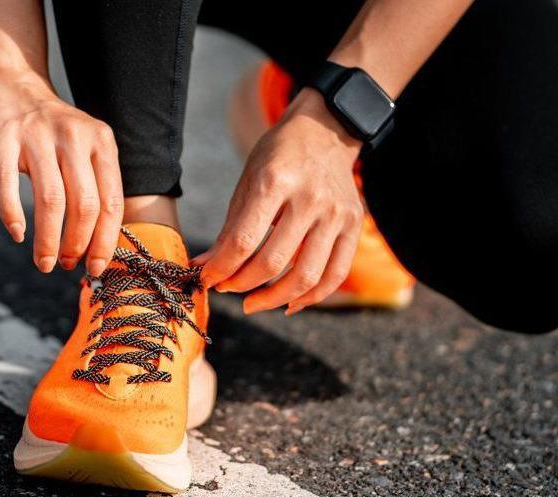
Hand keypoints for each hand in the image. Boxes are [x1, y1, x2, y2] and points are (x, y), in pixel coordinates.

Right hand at [0, 71, 122, 275]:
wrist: (12, 83)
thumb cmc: (52, 131)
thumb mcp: (85, 147)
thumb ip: (94, 185)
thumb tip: (98, 246)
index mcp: (101, 142)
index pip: (111, 202)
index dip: (105, 241)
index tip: (95, 267)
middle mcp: (74, 136)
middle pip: (85, 205)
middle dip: (77, 244)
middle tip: (65, 265)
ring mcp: (37, 135)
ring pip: (51, 200)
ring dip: (48, 239)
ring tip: (44, 262)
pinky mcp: (3, 136)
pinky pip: (7, 183)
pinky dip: (11, 213)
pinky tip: (17, 234)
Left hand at [193, 88, 363, 314]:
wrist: (325, 131)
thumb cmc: (278, 157)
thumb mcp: (247, 182)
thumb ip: (229, 229)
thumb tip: (204, 268)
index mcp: (275, 182)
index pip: (243, 241)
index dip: (221, 268)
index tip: (207, 279)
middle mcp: (310, 199)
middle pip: (273, 262)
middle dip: (242, 285)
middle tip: (227, 290)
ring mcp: (336, 214)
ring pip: (306, 276)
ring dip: (274, 299)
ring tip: (254, 303)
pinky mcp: (354, 225)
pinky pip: (335, 274)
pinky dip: (311, 297)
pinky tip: (289, 303)